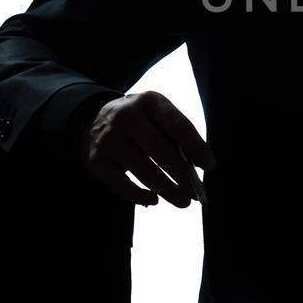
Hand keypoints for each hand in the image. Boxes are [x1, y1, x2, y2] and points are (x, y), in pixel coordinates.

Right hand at [78, 91, 215, 207]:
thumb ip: (174, 136)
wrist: (92, 120)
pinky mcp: (96, 161)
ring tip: (183, 201)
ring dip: (168, 190)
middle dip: (182, 176)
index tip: (209, 165)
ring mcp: (108, 139)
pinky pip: (123, 185)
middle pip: (161, 151)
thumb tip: (194, 167)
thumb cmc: (138, 122)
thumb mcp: (155, 116)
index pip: (178, 125)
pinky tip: (155, 200)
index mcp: (148, 101)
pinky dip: (141, 196)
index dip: (196, 147)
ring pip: (144, 172)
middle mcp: (126, 117)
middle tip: (196, 192)